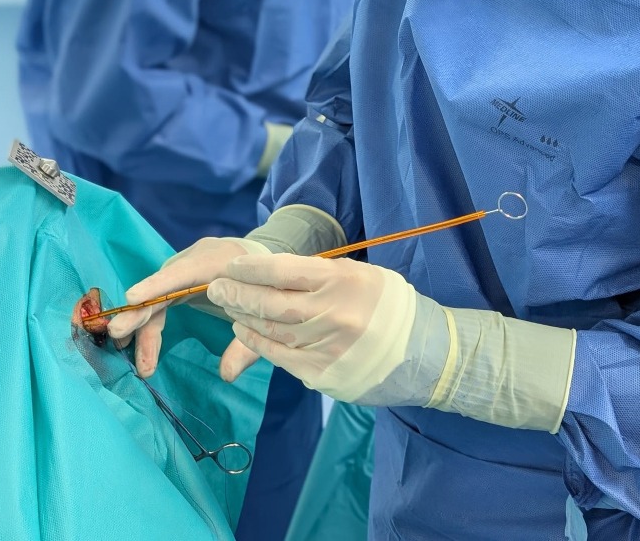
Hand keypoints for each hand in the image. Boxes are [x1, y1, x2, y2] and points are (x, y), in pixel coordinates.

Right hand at [108, 236, 268, 377]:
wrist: (264, 263)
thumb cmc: (265, 287)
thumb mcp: (262, 314)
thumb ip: (247, 343)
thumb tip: (226, 375)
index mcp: (217, 260)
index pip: (183, 271)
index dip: (158, 285)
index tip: (132, 299)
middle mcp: (194, 259)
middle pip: (161, 286)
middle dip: (139, 311)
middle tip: (117, 334)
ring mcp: (183, 268)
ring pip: (155, 296)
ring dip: (141, 327)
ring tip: (140, 363)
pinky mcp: (178, 279)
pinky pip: (158, 300)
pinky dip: (149, 325)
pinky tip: (141, 351)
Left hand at [208, 254, 418, 396]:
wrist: (423, 351)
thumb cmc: (387, 305)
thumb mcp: (358, 275)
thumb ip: (318, 275)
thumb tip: (274, 274)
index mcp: (341, 281)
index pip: (283, 270)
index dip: (252, 268)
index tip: (232, 267)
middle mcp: (331, 313)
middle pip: (269, 302)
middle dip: (237, 294)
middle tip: (216, 287)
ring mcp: (325, 346)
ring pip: (270, 330)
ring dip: (243, 317)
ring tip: (229, 306)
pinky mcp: (322, 373)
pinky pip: (279, 355)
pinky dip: (257, 341)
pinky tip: (245, 330)